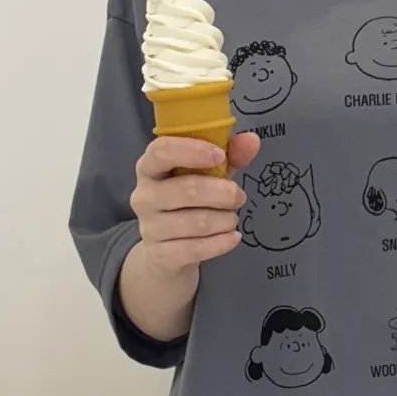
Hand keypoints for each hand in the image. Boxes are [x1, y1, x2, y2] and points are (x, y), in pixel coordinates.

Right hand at [131, 132, 259, 273]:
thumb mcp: (208, 175)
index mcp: (150, 167)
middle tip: (240, 196)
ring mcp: (149, 227)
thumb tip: (252, 140)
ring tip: (231, 219)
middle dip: (222, 193)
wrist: (166, 253)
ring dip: (225, 219)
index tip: (219, 156)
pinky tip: (233, 237)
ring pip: (198, 222)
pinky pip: (196, 248)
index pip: (161, 151)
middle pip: (187, 189)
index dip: (192, 150)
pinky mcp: (160, 255)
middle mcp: (144, 196)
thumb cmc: (188, 203)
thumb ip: (229, 156)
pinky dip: (222, 242)